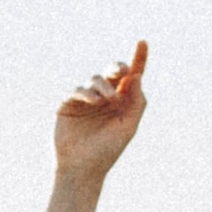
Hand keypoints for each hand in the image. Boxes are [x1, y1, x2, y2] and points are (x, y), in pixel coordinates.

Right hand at [53, 40, 147, 186]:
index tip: (143, 42)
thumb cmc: (107, 151)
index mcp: (122, 102)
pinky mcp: (68, 104)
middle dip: (117, 67)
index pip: (132, 76)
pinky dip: (86, 93)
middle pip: (112, 72)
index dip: (138, 58)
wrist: (82, 169)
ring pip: (96, 80)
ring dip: (103, 86)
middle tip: (121, 71)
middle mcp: (105, 97)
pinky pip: (77, 90)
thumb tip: (136, 76)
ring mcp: (86, 99)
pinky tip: (94, 101)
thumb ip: (135, 102)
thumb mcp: (128, 127)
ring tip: (107, 100)